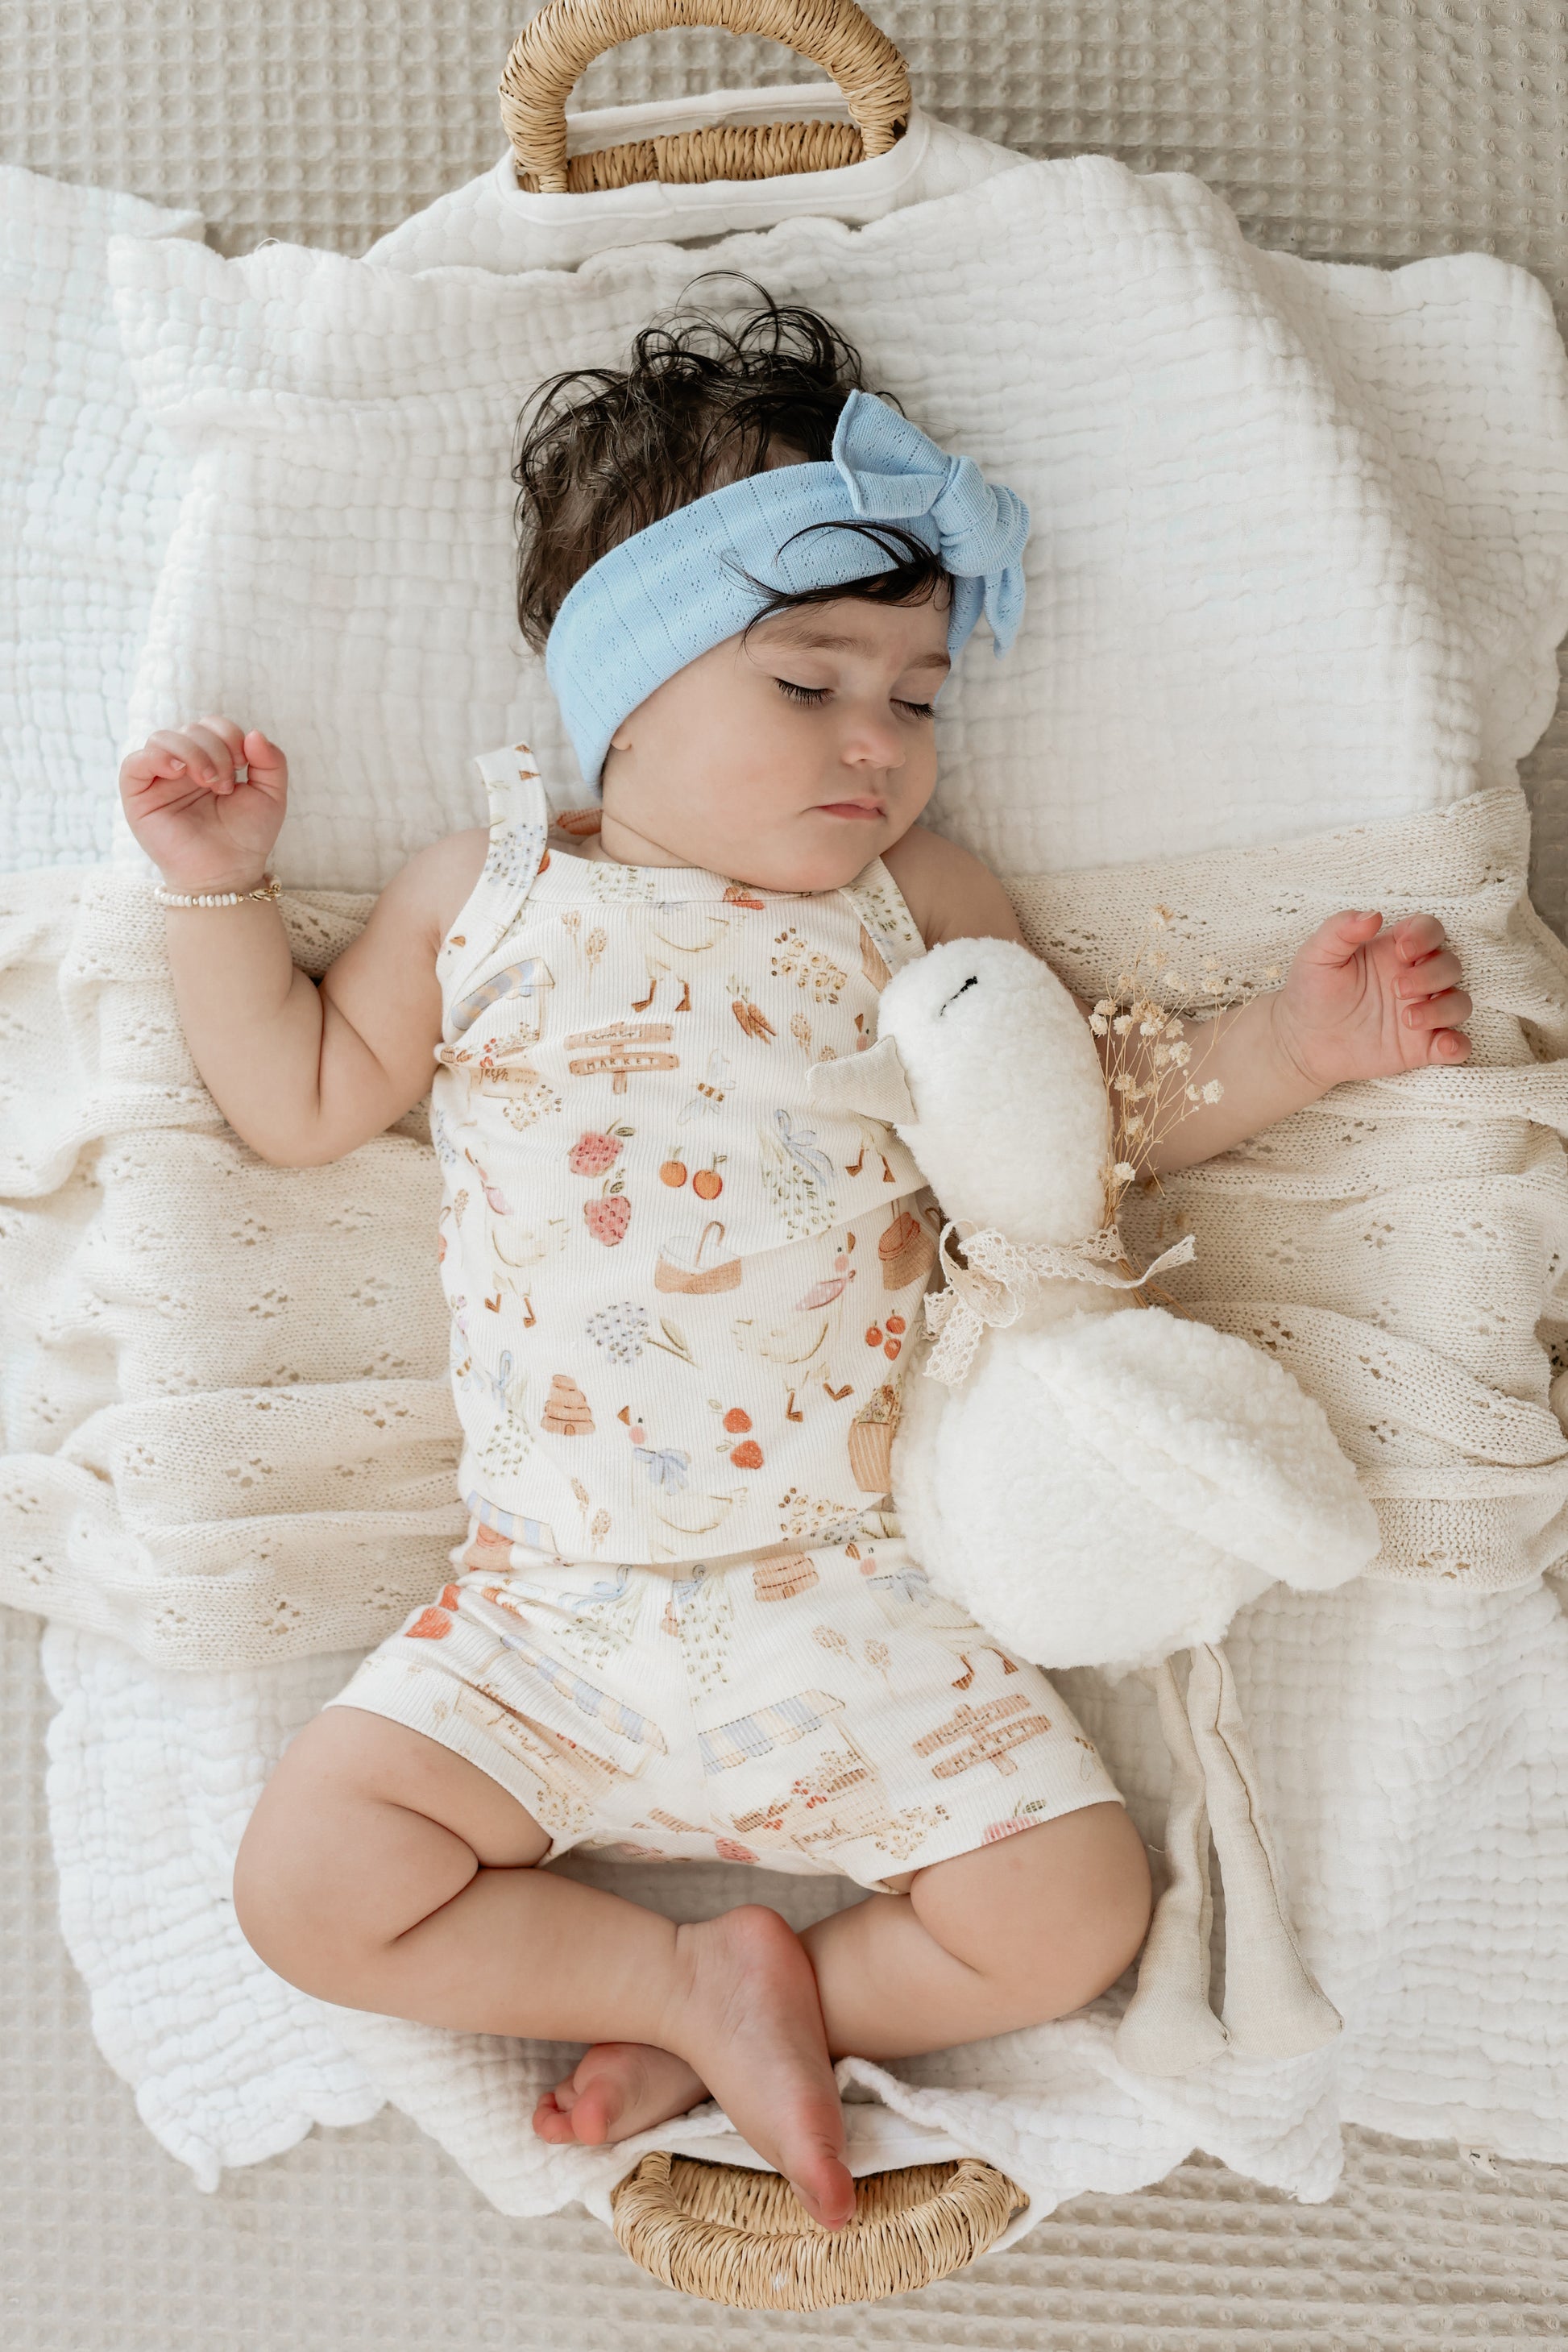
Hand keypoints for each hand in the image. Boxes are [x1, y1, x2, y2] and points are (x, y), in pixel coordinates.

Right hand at [119, 718, 287, 894]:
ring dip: (193, 753)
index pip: (211, 725)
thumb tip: (254, 733)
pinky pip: (134, 763)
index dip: (230, 735)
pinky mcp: (138, 797)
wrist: (228, 873)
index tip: (243, 764)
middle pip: (190, 729)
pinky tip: (178, 772)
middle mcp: (182, 766)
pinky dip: (156, 758)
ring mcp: (158, 780)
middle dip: (215, 750)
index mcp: (210, 760)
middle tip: (226, 785)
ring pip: (162, 738)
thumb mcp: (272, 795)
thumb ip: (272, 761)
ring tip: (210, 782)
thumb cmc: (247, 837)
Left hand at [1269, 911, 1471, 1090]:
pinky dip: (1458, 1046)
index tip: (1403, 951)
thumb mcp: (1316, 955)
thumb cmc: (1312, 992)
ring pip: (1459, 1003)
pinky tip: (1442, 1046)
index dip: (1426, 936)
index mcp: (1394, 951)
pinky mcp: (1421, 1046)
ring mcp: (1422, 1012)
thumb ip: (1340, 930)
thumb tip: (1373, 915)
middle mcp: (1415, 979)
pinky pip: (1457, 1046)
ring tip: (1407, 1019)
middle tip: (1397, 989)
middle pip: (1450, 965)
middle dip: (1431, 975)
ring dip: (1444, 1008)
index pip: (1430, 930)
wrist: (1302, 1042)